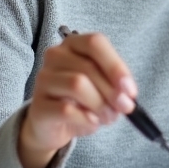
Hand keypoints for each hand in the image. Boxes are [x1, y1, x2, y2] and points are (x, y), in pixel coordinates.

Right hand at [19, 32, 136, 167]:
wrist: (54, 124)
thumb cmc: (83, 100)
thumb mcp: (104, 87)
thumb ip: (116, 85)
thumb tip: (127, 95)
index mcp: (74, 44)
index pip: (95, 43)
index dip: (116, 66)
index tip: (130, 89)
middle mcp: (55, 56)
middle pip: (88, 67)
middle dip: (112, 90)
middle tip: (124, 107)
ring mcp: (43, 79)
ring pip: (77, 84)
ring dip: (100, 104)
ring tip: (108, 116)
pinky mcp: (38, 105)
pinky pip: (66, 109)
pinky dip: (86, 118)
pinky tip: (92, 121)